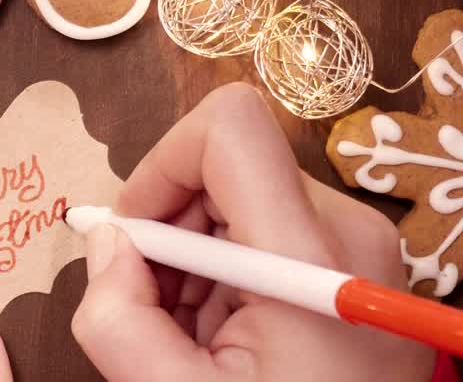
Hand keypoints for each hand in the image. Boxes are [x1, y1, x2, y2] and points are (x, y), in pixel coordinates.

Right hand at [72, 82, 434, 381]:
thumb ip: (117, 320)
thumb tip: (106, 242)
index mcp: (310, 258)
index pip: (231, 126)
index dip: (162, 164)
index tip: (134, 235)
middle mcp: (346, 230)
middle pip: (224, 167)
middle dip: (167, 229)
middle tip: (154, 306)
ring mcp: (356, 245)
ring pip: (235, 197)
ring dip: (191, 258)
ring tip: (195, 335)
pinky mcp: (353, 261)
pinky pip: (261, 228)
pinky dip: (221, 272)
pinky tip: (224, 335)